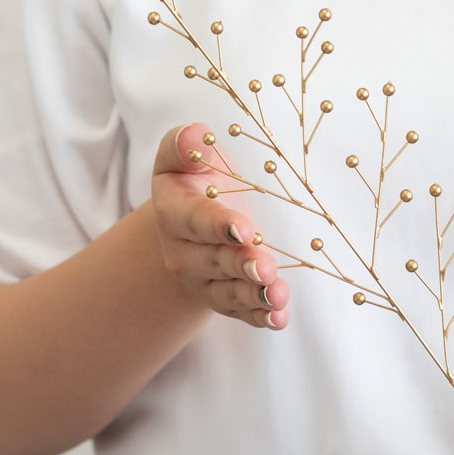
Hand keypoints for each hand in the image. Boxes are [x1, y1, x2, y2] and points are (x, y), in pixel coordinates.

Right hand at [151, 123, 288, 328]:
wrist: (187, 223)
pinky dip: (260, 317)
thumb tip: (194, 135)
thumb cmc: (194, 180)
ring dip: (254, 295)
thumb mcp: (184, 157)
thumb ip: (184, 145)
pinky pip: (241, 312)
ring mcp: (205, 280)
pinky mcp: (224, 299)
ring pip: (229, 291)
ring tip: (277, 295)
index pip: (196, 219)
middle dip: (242, 264)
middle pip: (215, 260)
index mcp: (175, 212)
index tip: (243, 228)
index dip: (218, 225)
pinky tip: (279, 318)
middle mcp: (185, 252)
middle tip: (265, 266)